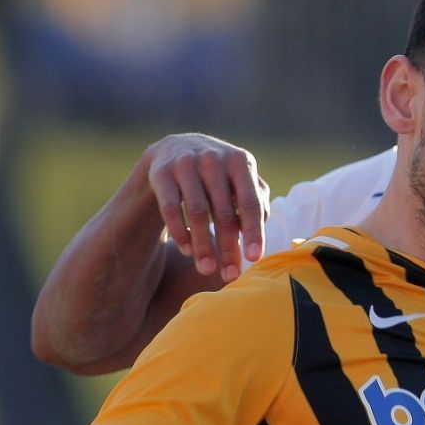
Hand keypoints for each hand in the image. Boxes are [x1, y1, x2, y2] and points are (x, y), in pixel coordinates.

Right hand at [145, 133, 269, 281]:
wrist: (175, 148)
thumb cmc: (219, 173)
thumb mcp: (240, 178)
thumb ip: (256, 199)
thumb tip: (262, 227)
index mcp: (241, 162)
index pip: (250, 203)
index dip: (254, 232)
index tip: (254, 258)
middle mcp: (214, 159)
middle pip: (224, 213)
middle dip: (228, 248)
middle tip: (230, 275)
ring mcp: (186, 164)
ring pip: (197, 213)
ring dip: (203, 246)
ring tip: (206, 270)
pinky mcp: (162, 173)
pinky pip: (171, 209)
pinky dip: (180, 232)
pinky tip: (187, 250)